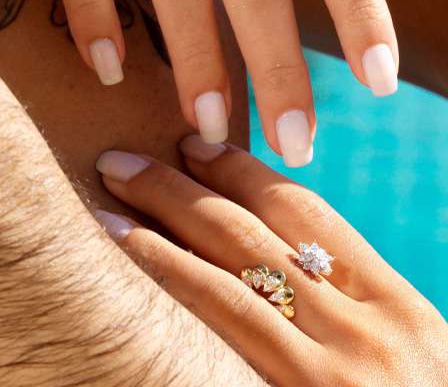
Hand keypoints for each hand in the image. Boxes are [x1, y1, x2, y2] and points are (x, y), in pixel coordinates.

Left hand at [92, 136, 447, 385]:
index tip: (192, 145)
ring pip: (231, 263)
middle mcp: (370, 329)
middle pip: (256, 227)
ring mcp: (335, 368)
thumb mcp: (403, 369)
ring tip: (106, 192)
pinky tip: (126, 251)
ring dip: (161, 216)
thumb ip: (348, 318)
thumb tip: (273, 267)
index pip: (307, 212)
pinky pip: (222, 317)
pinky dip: (169, 273)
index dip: (241, 170)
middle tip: (124, 156)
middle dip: (182, 182)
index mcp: (401, 311)